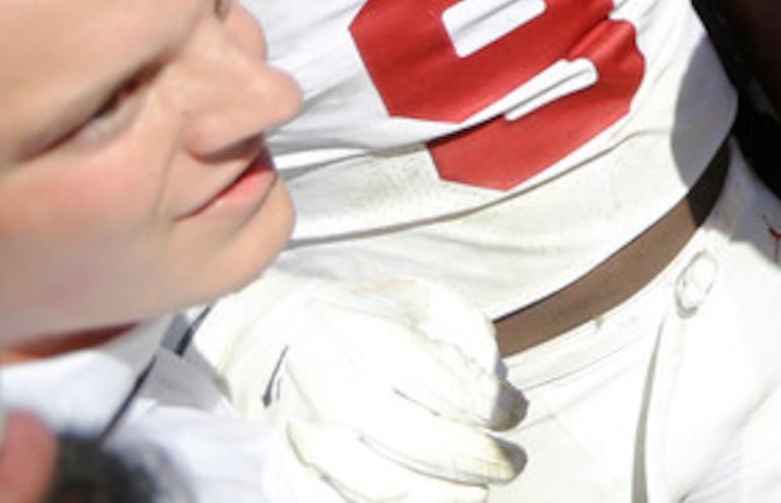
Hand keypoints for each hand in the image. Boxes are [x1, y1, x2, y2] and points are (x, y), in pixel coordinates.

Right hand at [191, 273, 527, 501]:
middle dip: (479, 458)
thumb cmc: (360, 317)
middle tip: (514, 462)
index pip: (446, 387)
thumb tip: (496, 381)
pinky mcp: (287, 470)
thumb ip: (465, 329)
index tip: (516, 412)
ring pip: (382, 485)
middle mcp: (332, 390)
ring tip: (480, 491)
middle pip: (419, 441)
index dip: (493, 408)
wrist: (264, 337)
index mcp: (366, 340)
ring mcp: (306, 436)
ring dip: (442, 495)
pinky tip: (429, 500)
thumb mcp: (417, 298)